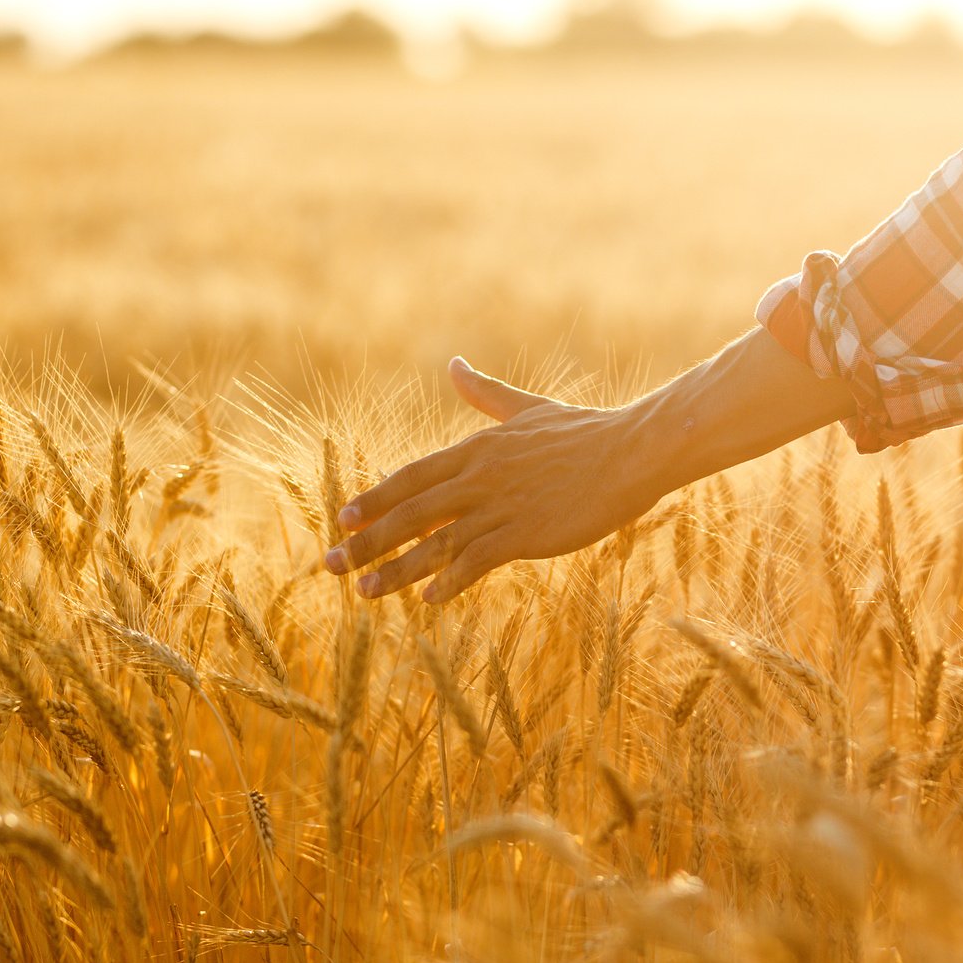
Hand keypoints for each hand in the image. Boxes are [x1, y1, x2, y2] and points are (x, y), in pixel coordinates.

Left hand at [324, 357, 667, 602]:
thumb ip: (485, 394)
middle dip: (366, 540)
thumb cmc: (584, 432)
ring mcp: (500, 506)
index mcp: (476, 449)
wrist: (632, 451)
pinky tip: (428, 599)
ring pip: (434, 541)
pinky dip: (450, 579)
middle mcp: (479, 477)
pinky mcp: (525, 533)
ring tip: (363, 592)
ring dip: (395, 570)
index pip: (410, 477)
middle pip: (409, 512)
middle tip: (330, 564)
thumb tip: (454, 363)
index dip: (374, 499)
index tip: (342, 519)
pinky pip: (476, 560)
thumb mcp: (526, 409)